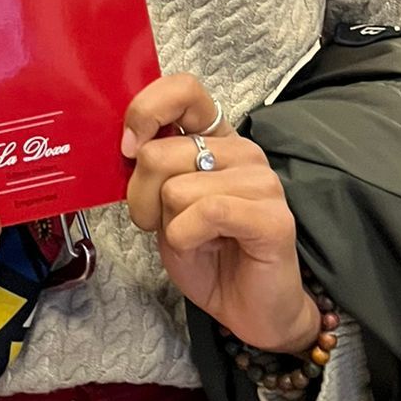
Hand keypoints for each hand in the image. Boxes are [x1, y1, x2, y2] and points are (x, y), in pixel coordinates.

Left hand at [123, 74, 318, 353]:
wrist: (249, 310)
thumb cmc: (206, 256)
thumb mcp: (163, 208)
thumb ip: (150, 172)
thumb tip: (128, 145)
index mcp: (216, 140)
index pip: (184, 90)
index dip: (146, 111)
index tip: (128, 149)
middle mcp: (242, 152)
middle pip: (159, 153)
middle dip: (141, 198)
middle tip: (158, 224)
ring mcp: (262, 181)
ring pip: (177, 188)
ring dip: (168, 226)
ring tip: (191, 241)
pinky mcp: (272, 216)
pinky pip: (206, 211)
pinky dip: (186, 238)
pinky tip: (202, 248)